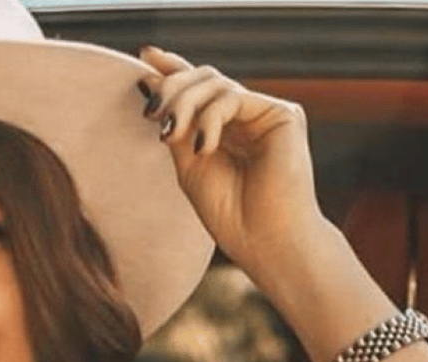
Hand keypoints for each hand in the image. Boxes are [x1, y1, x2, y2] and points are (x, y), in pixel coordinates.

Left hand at [137, 47, 329, 276]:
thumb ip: (173, 124)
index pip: (197, 87)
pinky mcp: (283, 114)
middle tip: (151, 115)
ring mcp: (265, 113)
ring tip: (170, 135)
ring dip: (183, 103)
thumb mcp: (187, 163)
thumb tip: (148, 81)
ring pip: (214, 82)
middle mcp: (246, 115)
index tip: (144, 56)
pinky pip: (232, 97)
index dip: (172, 67)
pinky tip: (204, 147)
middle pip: (203, 77)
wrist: (263, 240)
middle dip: (171, 89)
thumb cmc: (228, 212)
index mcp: (223, 127)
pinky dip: (209, 118)